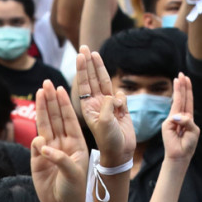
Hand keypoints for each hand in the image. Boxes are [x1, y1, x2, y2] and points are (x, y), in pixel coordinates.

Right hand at [31, 80, 89, 201]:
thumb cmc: (74, 190)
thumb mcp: (73, 174)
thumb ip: (60, 159)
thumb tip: (43, 145)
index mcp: (76, 144)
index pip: (70, 120)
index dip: (64, 105)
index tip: (60, 89)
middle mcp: (63, 144)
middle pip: (56, 118)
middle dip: (51, 100)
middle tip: (46, 83)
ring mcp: (49, 150)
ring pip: (45, 126)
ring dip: (42, 110)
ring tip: (38, 93)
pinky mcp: (37, 159)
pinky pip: (36, 145)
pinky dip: (37, 141)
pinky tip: (40, 140)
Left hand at [76, 46, 134, 163]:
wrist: (121, 153)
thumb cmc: (109, 141)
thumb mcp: (105, 124)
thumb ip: (107, 107)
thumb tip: (113, 95)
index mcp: (88, 108)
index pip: (83, 85)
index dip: (82, 70)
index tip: (79, 56)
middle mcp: (96, 104)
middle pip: (92, 80)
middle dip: (88, 64)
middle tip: (84, 48)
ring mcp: (108, 106)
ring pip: (104, 83)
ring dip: (100, 69)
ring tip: (95, 54)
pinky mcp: (120, 109)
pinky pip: (120, 96)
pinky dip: (120, 97)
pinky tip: (120, 105)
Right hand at [162, 74, 199, 163]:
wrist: (180, 155)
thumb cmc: (188, 144)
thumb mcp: (194, 131)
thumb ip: (188, 121)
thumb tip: (176, 116)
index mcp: (187, 117)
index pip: (187, 101)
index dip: (187, 90)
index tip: (186, 79)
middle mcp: (179, 116)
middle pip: (181, 98)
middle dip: (181, 86)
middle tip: (181, 74)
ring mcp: (172, 119)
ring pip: (177, 102)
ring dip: (179, 90)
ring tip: (179, 78)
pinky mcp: (166, 124)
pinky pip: (176, 118)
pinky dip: (180, 120)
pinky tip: (180, 128)